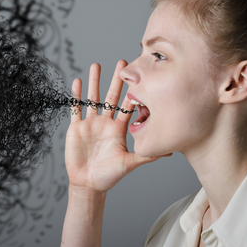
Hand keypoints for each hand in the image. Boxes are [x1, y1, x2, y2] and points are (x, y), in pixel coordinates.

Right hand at [65, 60, 165, 192]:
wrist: (88, 184)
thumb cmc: (109, 176)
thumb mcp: (130, 163)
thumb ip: (147, 155)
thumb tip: (170, 152)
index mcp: (119, 129)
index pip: (127, 106)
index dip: (133, 92)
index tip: (139, 76)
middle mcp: (106, 123)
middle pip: (112, 97)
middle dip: (117, 80)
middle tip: (122, 62)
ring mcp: (90, 124)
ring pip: (93, 98)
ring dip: (94, 82)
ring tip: (96, 65)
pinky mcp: (76, 128)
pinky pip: (76, 108)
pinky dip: (76, 95)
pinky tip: (78, 82)